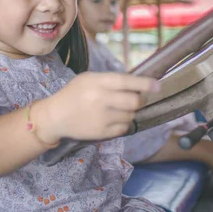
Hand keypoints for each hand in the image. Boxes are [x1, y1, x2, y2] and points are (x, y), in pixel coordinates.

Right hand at [35, 72, 159, 143]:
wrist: (55, 116)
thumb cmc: (73, 94)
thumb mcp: (88, 79)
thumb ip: (110, 80)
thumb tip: (137, 84)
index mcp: (97, 82)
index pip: (126, 81)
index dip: (145, 84)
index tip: (158, 86)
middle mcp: (100, 99)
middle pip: (134, 101)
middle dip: (140, 100)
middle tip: (137, 100)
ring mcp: (101, 117)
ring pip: (130, 115)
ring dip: (129, 112)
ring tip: (117, 109)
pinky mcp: (101, 133)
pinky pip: (123, 128)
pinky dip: (122, 124)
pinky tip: (112, 119)